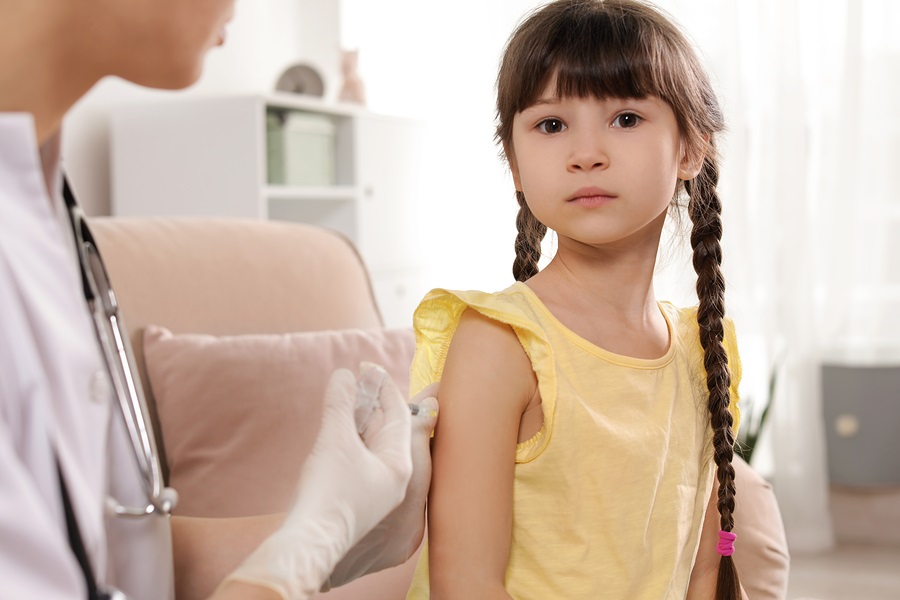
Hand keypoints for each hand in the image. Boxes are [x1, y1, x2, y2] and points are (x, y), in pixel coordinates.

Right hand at [323, 382, 438, 589]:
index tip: (367, 367)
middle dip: (373, 402)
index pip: (399, 415)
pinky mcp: (358, 500)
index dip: (383, 387)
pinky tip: (340, 429)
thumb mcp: (335, 439)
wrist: (307, 543)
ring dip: (361, 420)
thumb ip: (341, 403)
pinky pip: (362, 460)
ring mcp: (377, 492)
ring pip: (375, 444)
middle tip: (358, 380)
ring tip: (346, 398)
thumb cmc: (326, 493)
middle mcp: (394, 480)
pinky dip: (353, 440)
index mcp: (399, 466)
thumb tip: (345, 375)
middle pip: (389, 429)